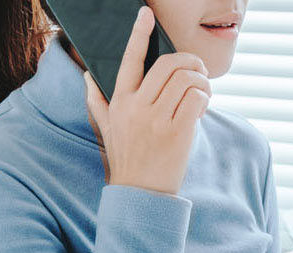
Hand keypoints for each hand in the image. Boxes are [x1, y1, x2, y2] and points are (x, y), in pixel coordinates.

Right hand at [83, 6, 210, 195]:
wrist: (139, 194)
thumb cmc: (127, 159)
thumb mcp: (105, 128)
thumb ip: (97, 101)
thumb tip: (87, 77)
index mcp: (120, 100)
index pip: (129, 59)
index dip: (139, 34)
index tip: (146, 14)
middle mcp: (136, 106)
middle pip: (168, 64)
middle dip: (191, 61)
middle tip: (200, 71)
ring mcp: (156, 119)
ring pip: (186, 78)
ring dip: (203, 81)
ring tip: (203, 94)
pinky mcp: (176, 132)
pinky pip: (196, 98)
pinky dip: (205, 99)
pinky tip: (202, 109)